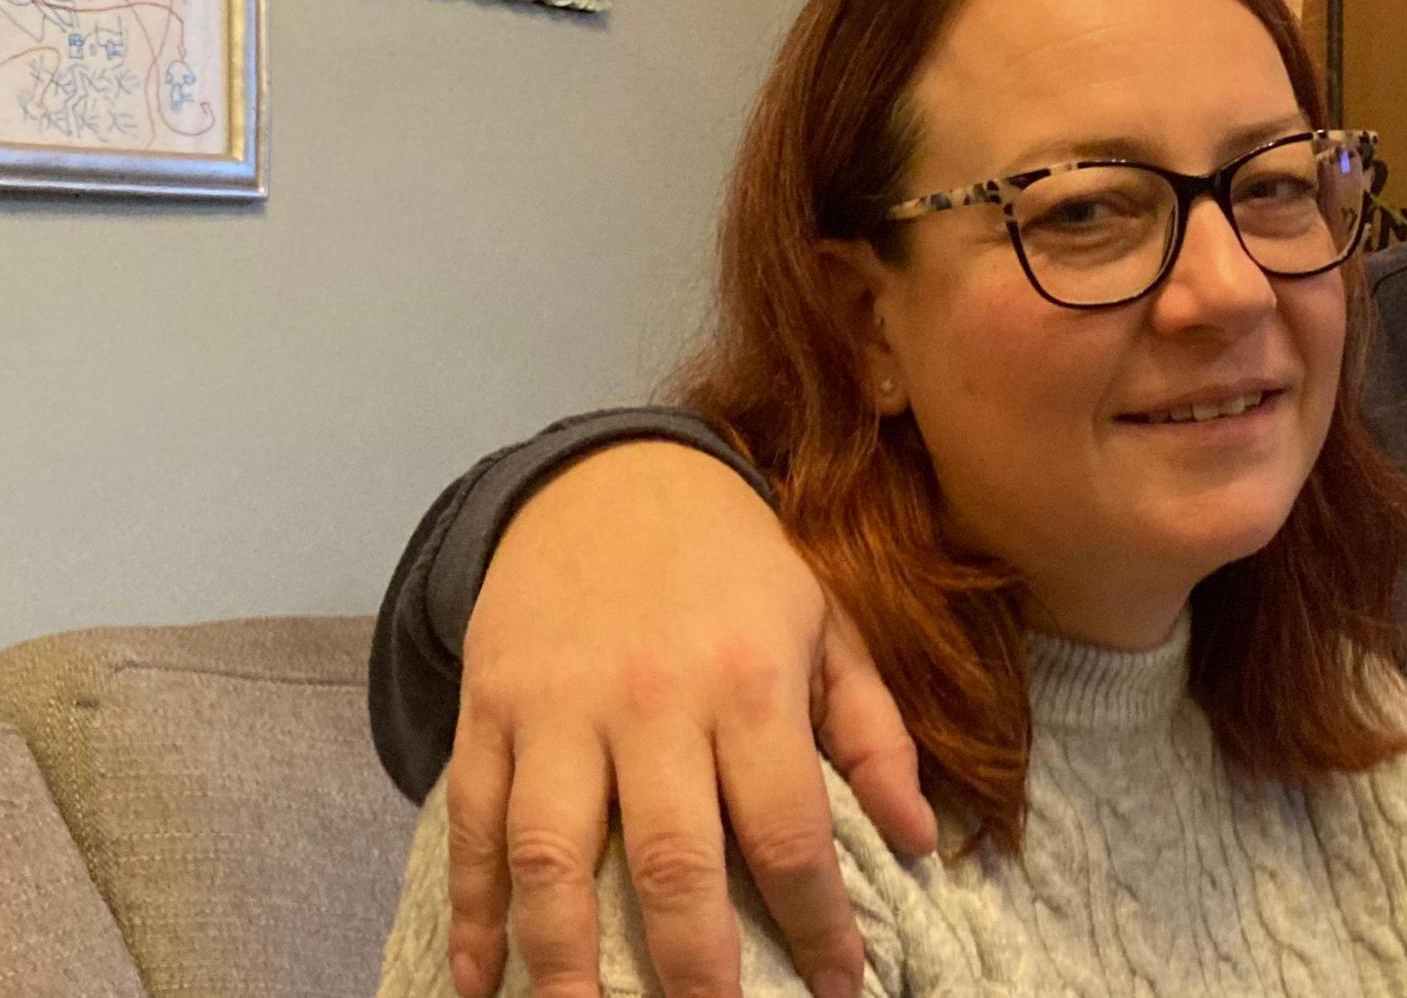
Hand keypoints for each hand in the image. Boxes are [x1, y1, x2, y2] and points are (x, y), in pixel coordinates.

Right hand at [443, 441, 936, 997]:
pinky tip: (479, 984)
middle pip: (671, 864)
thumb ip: (874, 732)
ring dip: (564, 964)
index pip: (788, 832)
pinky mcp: (487, 711)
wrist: (609, 475)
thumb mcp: (828, 623)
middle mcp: (652, 705)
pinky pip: (470, 826)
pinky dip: (471, 913)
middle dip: (696, 972)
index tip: (844, 990)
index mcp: (751, 683)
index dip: (819, 924)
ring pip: (554, 859)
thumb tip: (922, 839)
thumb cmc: (736, 565)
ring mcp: (558, 712)